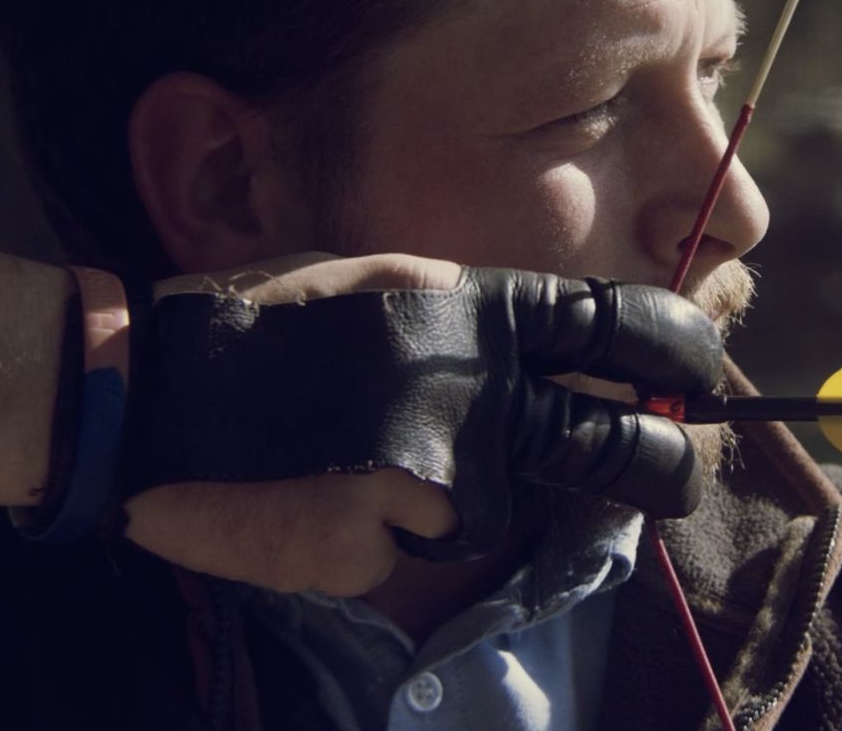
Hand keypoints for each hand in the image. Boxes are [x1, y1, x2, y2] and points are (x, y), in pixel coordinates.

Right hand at [121, 252, 722, 593]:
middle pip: (631, 454)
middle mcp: (484, 390)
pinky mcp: (400, 546)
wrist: (142, 395)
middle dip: (666, 476)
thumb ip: (472, 317)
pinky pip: (428, 561)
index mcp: (483, 308)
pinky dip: (394, 548)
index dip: (687, 364)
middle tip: (667, 480)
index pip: (632, 333)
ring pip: (514, 520)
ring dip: (473, 512)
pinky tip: (328, 503)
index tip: (699, 386)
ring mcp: (448, 474)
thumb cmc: (255, 322)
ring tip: (375, 470)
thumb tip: (552, 358)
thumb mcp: (380, 281)